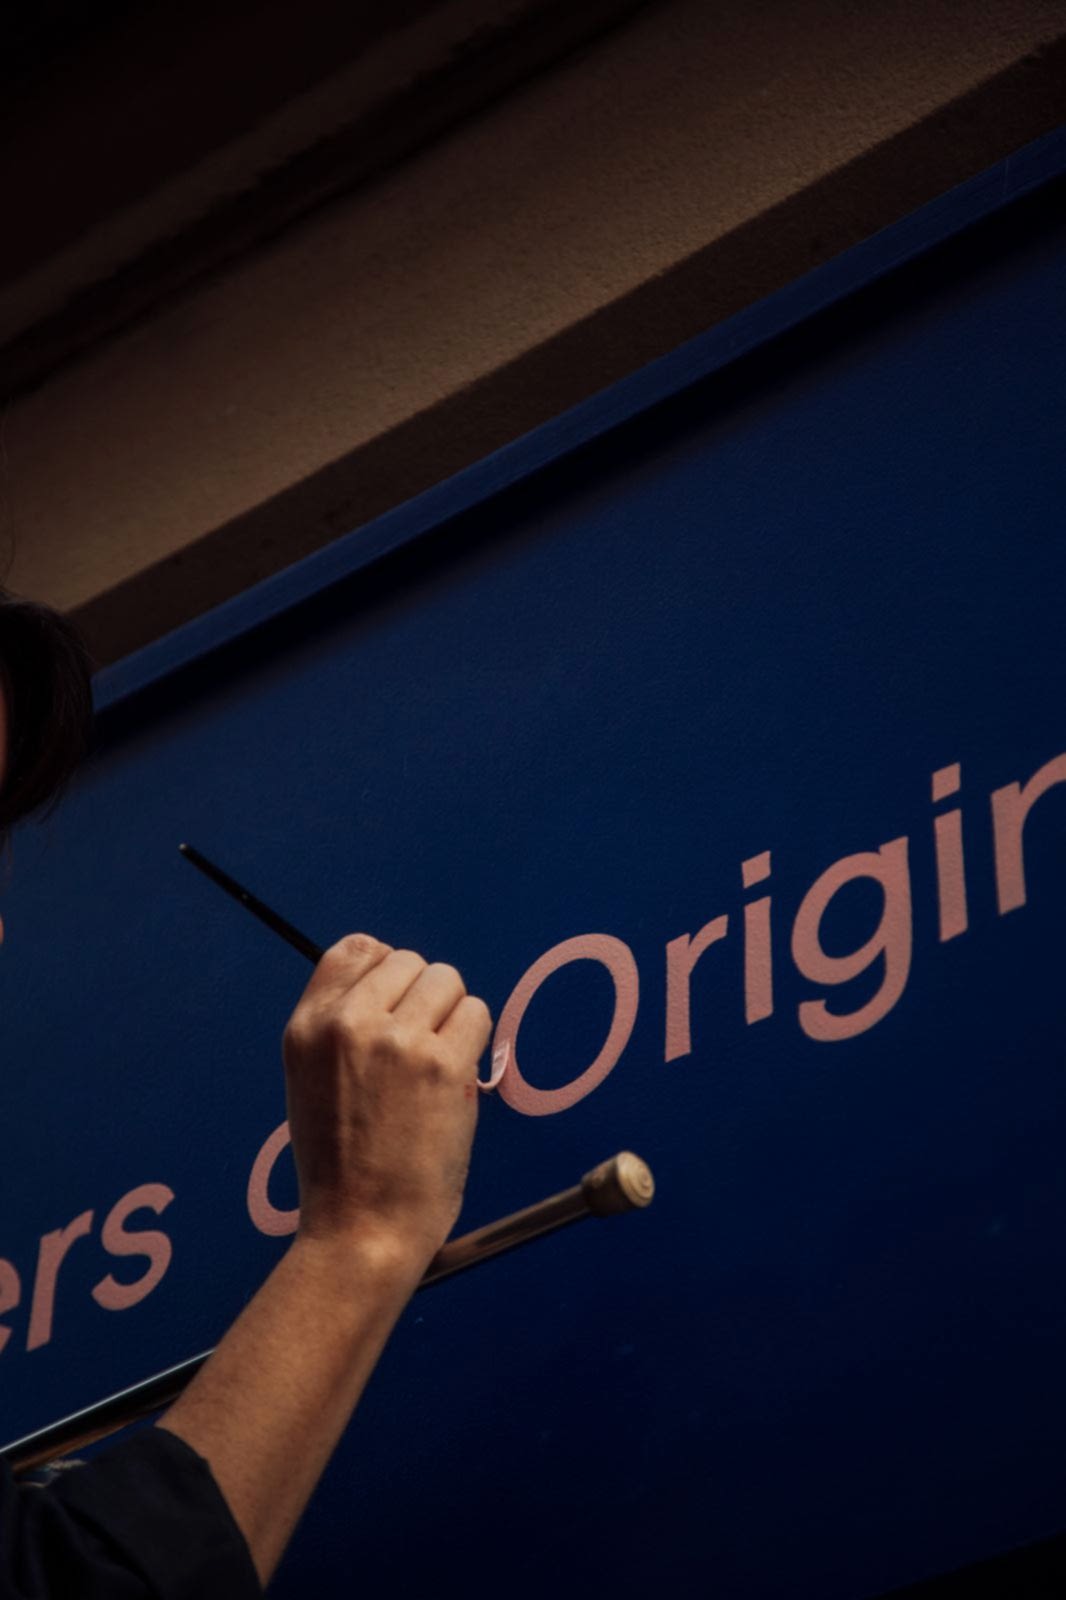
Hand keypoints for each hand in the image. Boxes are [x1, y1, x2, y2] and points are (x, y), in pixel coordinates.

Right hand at [281, 934, 491, 1272]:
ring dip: (453, 1016)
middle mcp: (347, 1023)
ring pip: (448, 980)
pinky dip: (475, 1041)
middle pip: (410, 961)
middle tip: (421, 1047)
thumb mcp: (311, 1081)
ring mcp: (396, 1041)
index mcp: (307, 1027)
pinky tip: (456, 1078)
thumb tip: (394, 981)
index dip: (387, 968)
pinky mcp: (442, 1064)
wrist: (361, 1228)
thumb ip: (341, 1027)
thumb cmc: (341, 1165)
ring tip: (438, 1064)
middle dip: (425, 997)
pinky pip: (477, 1014)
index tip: (399, 1001)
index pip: (356, 948)